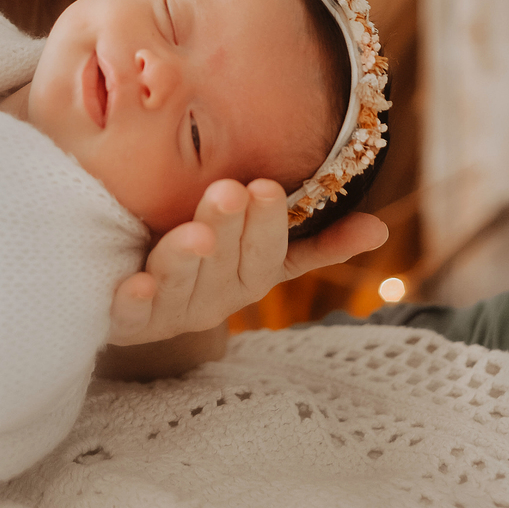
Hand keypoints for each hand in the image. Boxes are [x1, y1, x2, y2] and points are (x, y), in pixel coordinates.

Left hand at [106, 178, 387, 346]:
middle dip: (227, 229)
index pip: (265, 255)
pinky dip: (134, 301)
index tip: (266, 187)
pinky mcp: (127, 320)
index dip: (267, 226)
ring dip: (186, 261)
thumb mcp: (259, 249)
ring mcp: (169, 312)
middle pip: (222, 266)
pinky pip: (131, 315)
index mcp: (247, 278)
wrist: (132, 294)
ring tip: (193, 235)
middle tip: (230, 190)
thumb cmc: (204, 257)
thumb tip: (381, 229)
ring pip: (180, 287)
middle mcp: (212, 299)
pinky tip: (135, 283)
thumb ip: (317, 242)